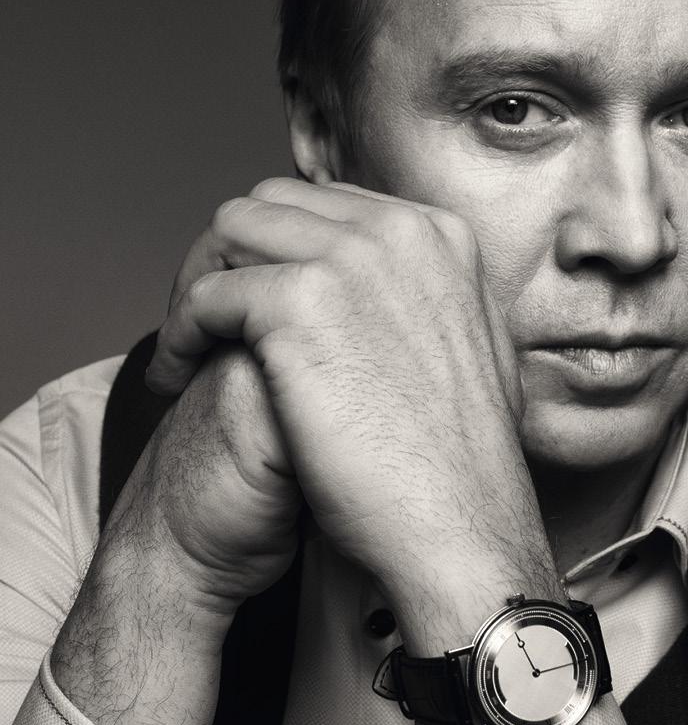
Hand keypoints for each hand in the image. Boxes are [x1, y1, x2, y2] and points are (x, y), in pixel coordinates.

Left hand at [146, 178, 553, 615]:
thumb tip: (388, 295)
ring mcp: (351, 259)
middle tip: (207, 319)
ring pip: (232, 230)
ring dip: (198, 281)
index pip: (327, 204)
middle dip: (231, 253)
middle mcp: (399, 229)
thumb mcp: (473, 352)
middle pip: (273, 202)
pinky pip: (207, 293)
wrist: (462, 522)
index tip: (254, 301)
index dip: (276, 249)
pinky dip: (180, 333)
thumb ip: (427, 302)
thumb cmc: (460, 464)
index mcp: (440, 234)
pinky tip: (177, 377)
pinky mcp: (300, 302)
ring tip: (187, 345)